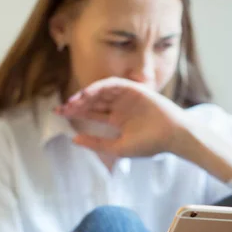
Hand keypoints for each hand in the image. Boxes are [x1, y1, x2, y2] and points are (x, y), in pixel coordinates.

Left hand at [55, 77, 186, 156]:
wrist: (172, 136)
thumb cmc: (149, 144)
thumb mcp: (117, 147)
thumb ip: (96, 143)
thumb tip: (73, 139)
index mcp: (117, 119)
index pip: (92, 112)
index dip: (75, 112)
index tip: (59, 113)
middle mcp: (120, 106)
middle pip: (93, 100)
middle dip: (76, 103)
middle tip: (61, 107)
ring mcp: (127, 97)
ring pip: (101, 92)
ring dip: (86, 95)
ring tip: (73, 102)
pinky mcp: (134, 88)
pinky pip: (113, 84)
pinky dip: (100, 87)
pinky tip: (88, 93)